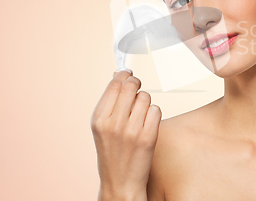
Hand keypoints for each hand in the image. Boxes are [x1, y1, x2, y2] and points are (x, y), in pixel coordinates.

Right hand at [91, 70, 161, 199]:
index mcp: (99, 119)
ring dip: (145, 101)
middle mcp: (114, 124)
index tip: (127, 73)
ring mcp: (132, 130)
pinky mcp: (148, 137)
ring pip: (145, 97)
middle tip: (136, 86)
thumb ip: (109, 103)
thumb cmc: (111, 154)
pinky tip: (147, 123)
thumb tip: (118, 76)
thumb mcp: (101, 127)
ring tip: (139, 114)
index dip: (123, 75)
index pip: (113, 85)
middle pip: (130, 87)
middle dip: (135, 83)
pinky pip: (156, 110)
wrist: (120, 182)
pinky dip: (153, 113)